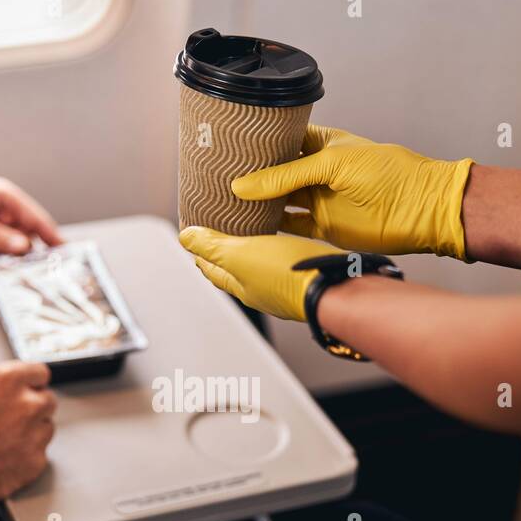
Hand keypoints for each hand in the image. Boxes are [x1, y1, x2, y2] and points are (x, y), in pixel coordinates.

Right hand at [0, 361, 55, 513]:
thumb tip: (3, 391)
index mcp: (7, 381)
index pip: (40, 372)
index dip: (30, 382)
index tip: (28, 388)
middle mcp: (27, 405)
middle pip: (47, 400)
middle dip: (32, 407)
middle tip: (10, 418)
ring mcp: (34, 436)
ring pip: (45, 428)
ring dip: (31, 431)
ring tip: (1, 440)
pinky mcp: (35, 463)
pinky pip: (39, 453)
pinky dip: (25, 455)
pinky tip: (1, 457)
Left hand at [179, 226, 346, 320]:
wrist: (335, 288)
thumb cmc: (288, 274)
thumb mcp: (241, 255)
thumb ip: (213, 246)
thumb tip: (185, 237)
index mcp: (241, 286)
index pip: (212, 270)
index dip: (201, 253)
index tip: (193, 237)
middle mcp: (261, 291)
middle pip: (235, 271)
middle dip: (225, 253)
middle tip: (219, 231)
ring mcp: (284, 287)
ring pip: (261, 266)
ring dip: (253, 250)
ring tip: (251, 229)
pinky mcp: (306, 278)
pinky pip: (285, 262)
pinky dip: (277, 249)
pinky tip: (284, 239)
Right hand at [230, 125, 473, 258]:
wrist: (421, 209)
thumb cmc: (388, 174)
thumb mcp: (332, 164)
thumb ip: (286, 175)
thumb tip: (242, 185)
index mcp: (321, 145)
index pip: (280, 141)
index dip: (256, 144)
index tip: (226, 146)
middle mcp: (317, 172)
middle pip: (274, 173)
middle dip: (249, 176)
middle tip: (215, 177)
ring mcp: (319, 200)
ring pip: (278, 201)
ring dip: (255, 203)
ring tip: (221, 202)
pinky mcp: (322, 227)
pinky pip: (289, 227)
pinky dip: (269, 228)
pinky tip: (245, 226)